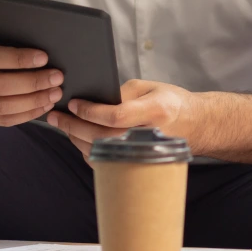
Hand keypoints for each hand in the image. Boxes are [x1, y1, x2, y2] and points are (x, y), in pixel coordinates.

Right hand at [0, 19, 63, 126]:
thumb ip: (4, 34)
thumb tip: (38, 37)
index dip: (19, 59)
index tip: (44, 57)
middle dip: (33, 83)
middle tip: (57, 77)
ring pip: (1, 107)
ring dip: (33, 102)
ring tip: (55, 93)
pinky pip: (1, 120)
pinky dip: (26, 115)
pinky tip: (43, 106)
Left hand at [46, 79, 200, 160]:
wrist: (196, 125)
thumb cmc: (173, 102)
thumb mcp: (151, 87)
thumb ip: (121, 93)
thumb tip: (91, 101)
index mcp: (156, 111)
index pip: (115, 116)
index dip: (90, 111)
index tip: (73, 104)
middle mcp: (149, 136)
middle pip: (102, 137)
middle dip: (73, 126)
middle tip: (55, 116)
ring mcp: (142, 153)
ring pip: (99, 152)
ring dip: (75, 138)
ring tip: (62, 124)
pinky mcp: (136, 163)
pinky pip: (104, 160)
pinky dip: (86, 149)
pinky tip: (78, 136)